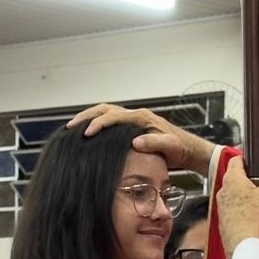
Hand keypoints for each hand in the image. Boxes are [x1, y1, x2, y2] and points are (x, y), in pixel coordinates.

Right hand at [67, 103, 215, 174]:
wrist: (188, 149)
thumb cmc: (180, 149)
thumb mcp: (170, 147)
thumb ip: (154, 144)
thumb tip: (135, 142)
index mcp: (142, 117)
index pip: (114, 116)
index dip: (99, 124)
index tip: (87, 133)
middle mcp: (136, 115)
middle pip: (106, 109)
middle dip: (87, 116)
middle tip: (71, 126)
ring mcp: (134, 119)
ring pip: (106, 111)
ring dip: (90, 117)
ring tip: (74, 127)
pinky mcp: (133, 126)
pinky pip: (111, 119)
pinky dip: (97, 122)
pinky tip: (89, 133)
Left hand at [216, 157, 258, 258]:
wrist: (242, 244)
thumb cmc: (253, 217)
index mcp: (232, 179)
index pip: (237, 160)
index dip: (249, 161)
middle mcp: (223, 190)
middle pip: (237, 177)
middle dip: (251, 180)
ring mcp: (221, 205)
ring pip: (235, 193)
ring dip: (247, 195)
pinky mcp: (223, 219)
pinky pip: (233, 207)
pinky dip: (242, 208)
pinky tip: (253, 216)